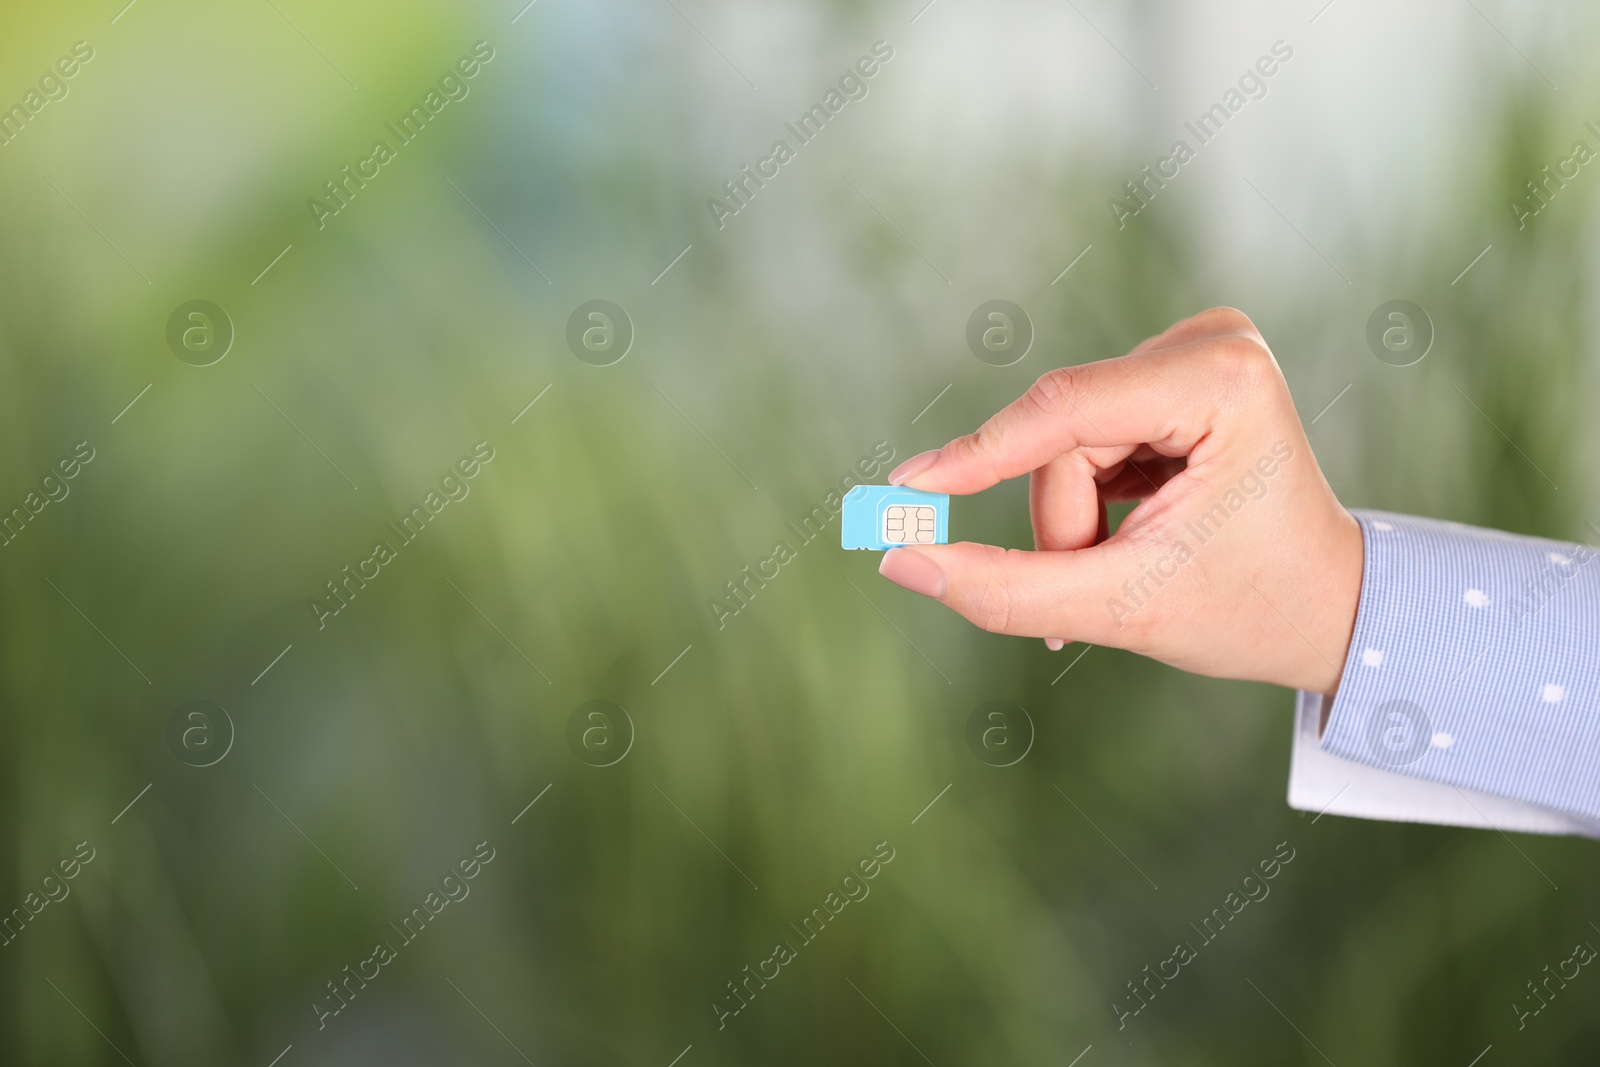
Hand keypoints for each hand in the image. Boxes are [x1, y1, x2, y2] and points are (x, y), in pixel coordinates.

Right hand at [879, 307, 1363, 693]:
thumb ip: (1002, 589)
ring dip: (1076, 515)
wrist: (1330, 610)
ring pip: (1066, 439)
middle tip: (1094, 584)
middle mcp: (1213, 343)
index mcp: (1223, 381)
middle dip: (1064, 520)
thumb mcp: (1120, 610)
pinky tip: (1136, 529)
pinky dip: (1090, 496)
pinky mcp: (1177, 372)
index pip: (1064, 412)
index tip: (903, 488)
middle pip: (1063, 433)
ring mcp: (1196, 351)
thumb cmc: (1248, 611)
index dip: (976, 455)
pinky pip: (1084, 434)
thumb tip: (896, 559)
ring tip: (1128, 563)